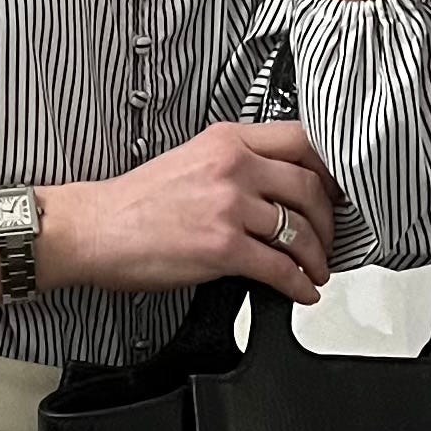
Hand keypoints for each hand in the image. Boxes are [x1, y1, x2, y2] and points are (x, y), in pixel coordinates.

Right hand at [40, 122, 337, 306]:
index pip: (301, 140)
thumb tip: (276, 187)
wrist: (93, 228)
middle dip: (328, 221)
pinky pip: (278, 267)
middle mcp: (232, 166)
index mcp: (227, 139)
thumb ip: (235, 163)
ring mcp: (228, 206)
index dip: (330, 169)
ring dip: (317, 256)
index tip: (337, 190)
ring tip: (316, 270)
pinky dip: (297, 284)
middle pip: (309, 187)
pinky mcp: (222, 247)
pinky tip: (300, 290)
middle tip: (329, 239)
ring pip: (298, 230)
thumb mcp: (190, 159)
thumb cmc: (134, 202)